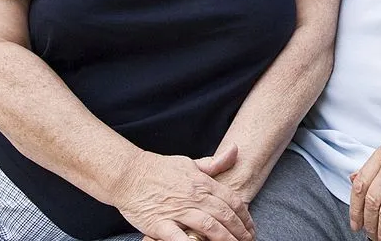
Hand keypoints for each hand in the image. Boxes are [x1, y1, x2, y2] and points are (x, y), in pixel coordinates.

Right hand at [116, 148, 254, 240]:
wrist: (129, 174)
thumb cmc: (160, 169)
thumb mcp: (190, 163)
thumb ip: (214, 163)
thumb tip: (235, 149)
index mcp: (202, 183)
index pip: (232, 200)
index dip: (245, 216)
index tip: (250, 227)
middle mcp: (194, 197)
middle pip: (225, 215)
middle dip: (240, 231)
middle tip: (248, 240)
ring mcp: (178, 210)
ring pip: (209, 226)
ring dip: (225, 239)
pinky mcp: (160, 224)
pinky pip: (180, 238)